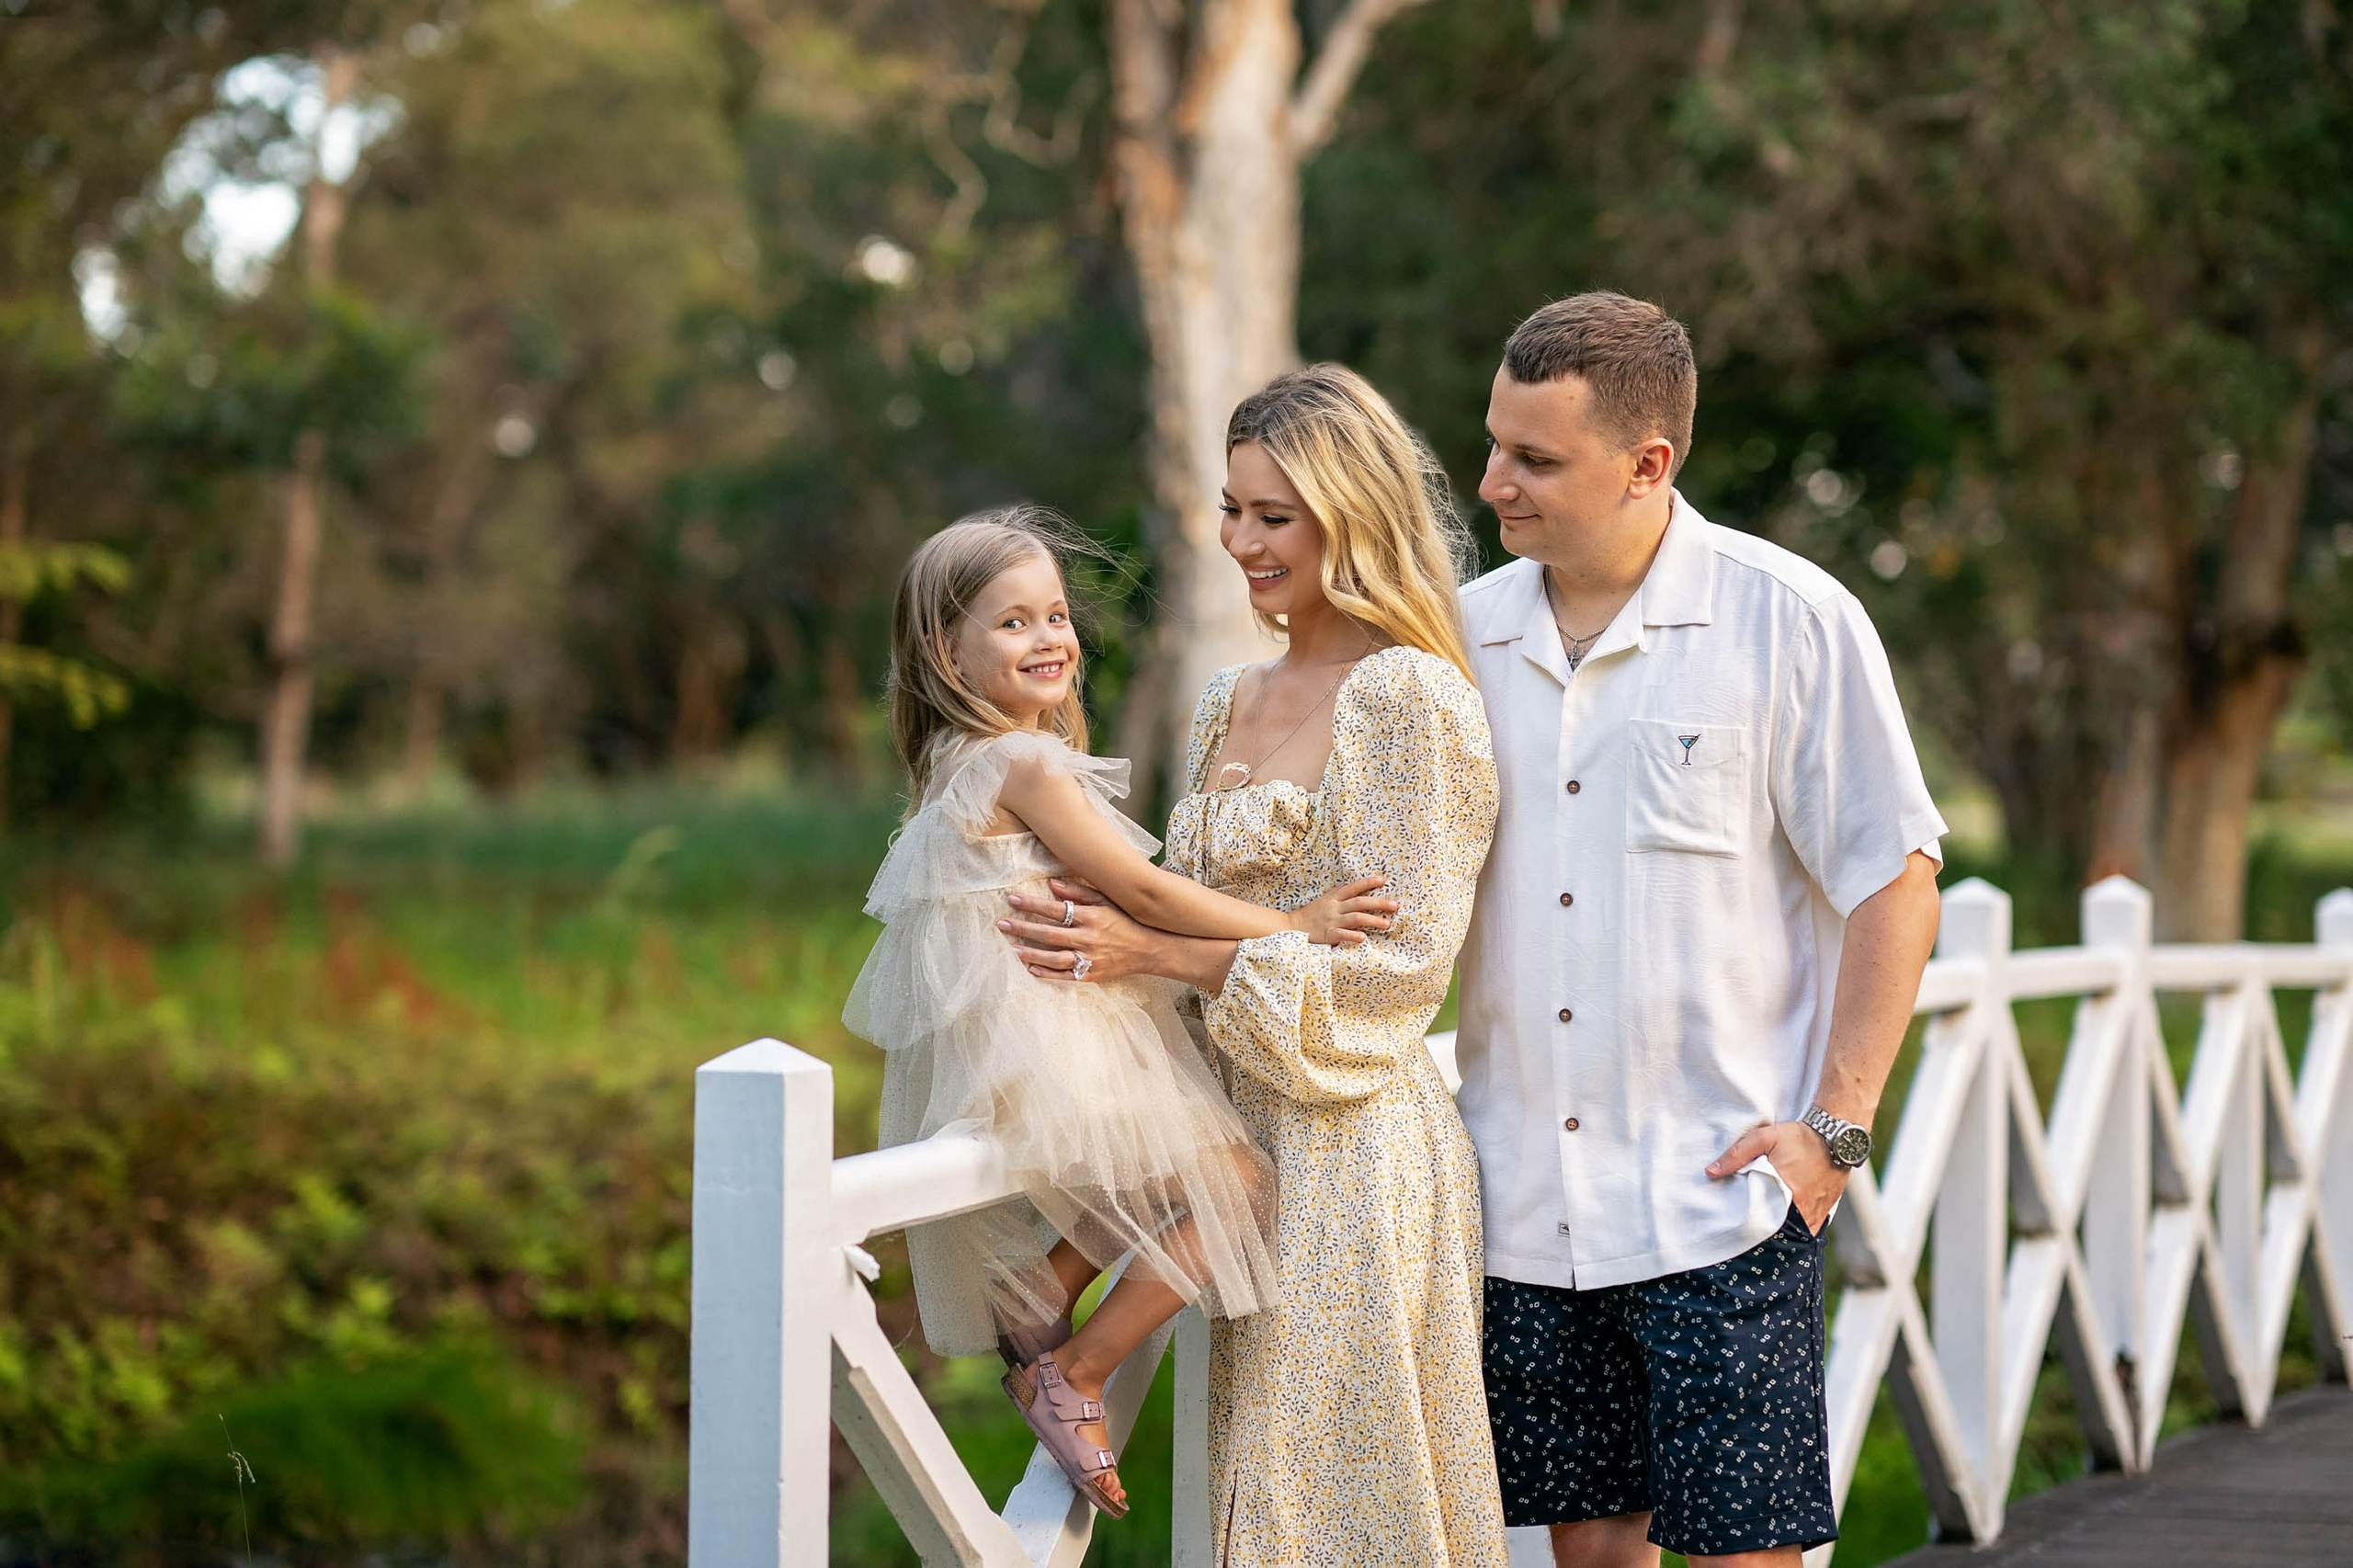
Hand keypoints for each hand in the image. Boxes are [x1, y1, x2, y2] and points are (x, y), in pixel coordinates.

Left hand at [999, 878, 1152, 984]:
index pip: (1055, 910)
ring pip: (1054, 958)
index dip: (1032, 905)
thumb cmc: (1126, 920)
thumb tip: (1051, 884)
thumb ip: (1079, 892)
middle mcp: (1089, 938)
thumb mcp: (1106, 900)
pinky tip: (1030, 968)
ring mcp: (1090, 959)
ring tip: (1011, 948)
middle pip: (1049, 934)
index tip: (1012, 899)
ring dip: (1030, 953)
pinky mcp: (1092, 975)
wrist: (1150, 949)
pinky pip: (1065, 976)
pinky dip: (1047, 974)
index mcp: (1091, 917)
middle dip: (1023, 928)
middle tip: (1002, 923)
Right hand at [1290, 875, 1395, 945]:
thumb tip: (1351, 883)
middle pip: (1360, 902)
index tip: (1383, 880)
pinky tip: (1363, 938)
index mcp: (1334, 898)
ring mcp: (1331, 921)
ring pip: (1355, 918)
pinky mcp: (1327, 935)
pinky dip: (1353, 936)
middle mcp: (1334, 908)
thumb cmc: (1311, 914)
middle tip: (1395, 906)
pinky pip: (1342, 934)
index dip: (1368, 883)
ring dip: (1373, 920)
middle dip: (1379, 903)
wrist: (1292, 927)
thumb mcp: (1324, 899)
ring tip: (1387, 924)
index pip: (1353, 887)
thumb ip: (1338, 892)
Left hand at [1706, 1120, 1850, 1238]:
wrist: (1837, 1135)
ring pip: (1795, 1231)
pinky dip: (1797, 1226)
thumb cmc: (1799, 1137)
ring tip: (1767, 1226)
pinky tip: (1786, 1221)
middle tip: (1750, 1229)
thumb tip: (1710, 1172)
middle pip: (1778, 1230)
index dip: (1749, 1226)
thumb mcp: (1764, 1138)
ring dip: (1782, 1229)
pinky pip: (1809, 1227)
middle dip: (1764, 1231)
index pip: (1762, 1221)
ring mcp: (1817, 1212)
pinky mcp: (1826, 1210)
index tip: (1738, 1227)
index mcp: (1786, 1193)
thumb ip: (1737, 1155)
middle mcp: (1803, 1208)